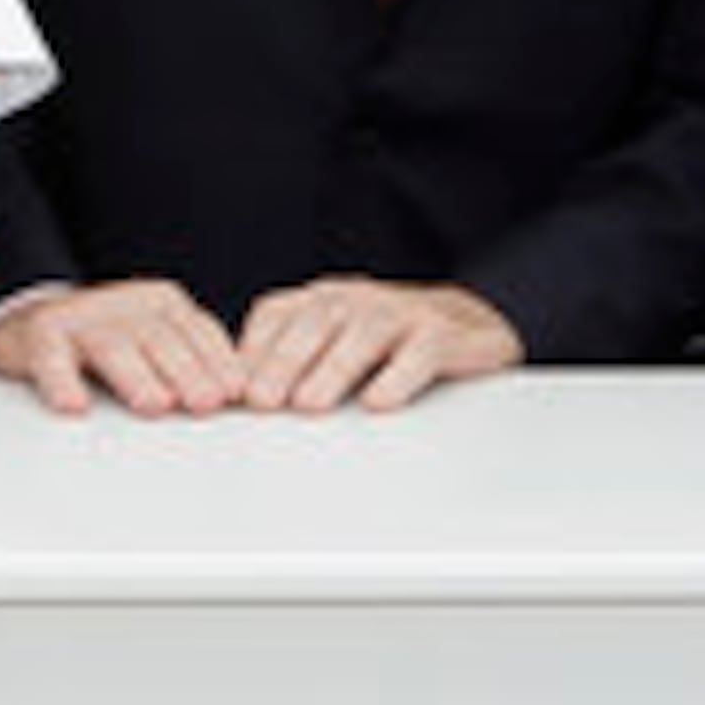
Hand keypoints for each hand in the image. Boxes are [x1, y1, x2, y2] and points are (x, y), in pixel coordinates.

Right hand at [0, 277, 244, 416]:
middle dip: (186, 371)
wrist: (32, 324)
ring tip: (154, 405)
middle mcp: (125, 305)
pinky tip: (73, 405)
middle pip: (160, 337)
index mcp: (162, 305)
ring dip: (136, 376)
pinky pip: (50, 357)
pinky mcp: (40, 333)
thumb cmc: (107, 346)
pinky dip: (62, 381)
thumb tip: (236, 402)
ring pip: (113, 345)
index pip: (197, 330)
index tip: (234, 393)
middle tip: (204, 404)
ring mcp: (81, 317)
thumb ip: (192, 365)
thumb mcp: (155, 347)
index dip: (217, 360)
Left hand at [233, 277, 521, 412]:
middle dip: (283, 362)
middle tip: (261, 402)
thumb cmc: (390, 347)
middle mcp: (360, 300)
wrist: (473, 327)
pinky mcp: (449, 336)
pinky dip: (399, 375)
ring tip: (308, 405)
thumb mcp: (334, 348)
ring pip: (365, 331)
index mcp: (324, 300)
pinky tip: (379, 402)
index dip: (251, 351)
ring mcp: (406, 313)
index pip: (277, 315)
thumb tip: (232, 402)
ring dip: (333, 368)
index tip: (231, 393)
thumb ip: (288, 366)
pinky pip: (423, 350)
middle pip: (316, 321)